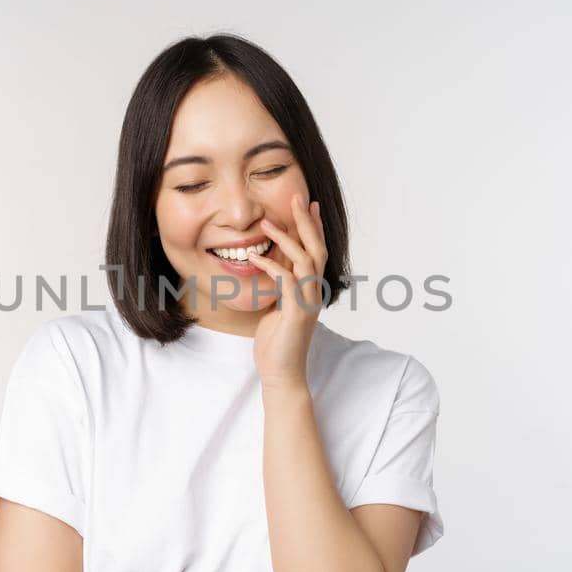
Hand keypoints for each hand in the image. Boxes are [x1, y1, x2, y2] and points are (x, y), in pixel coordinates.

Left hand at [250, 192, 327, 392]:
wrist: (281, 373)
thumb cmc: (277, 343)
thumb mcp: (277, 308)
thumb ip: (280, 288)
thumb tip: (271, 270)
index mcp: (311, 290)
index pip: (317, 251)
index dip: (314, 227)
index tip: (308, 203)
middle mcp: (314, 293)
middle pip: (317, 249)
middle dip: (307, 222)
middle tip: (298, 197)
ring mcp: (308, 303)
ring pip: (305, 261)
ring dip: (287, 239)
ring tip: (266, 223)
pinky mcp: (296, 314)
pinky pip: (286, 282)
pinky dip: (270, 266)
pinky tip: (254, 256)